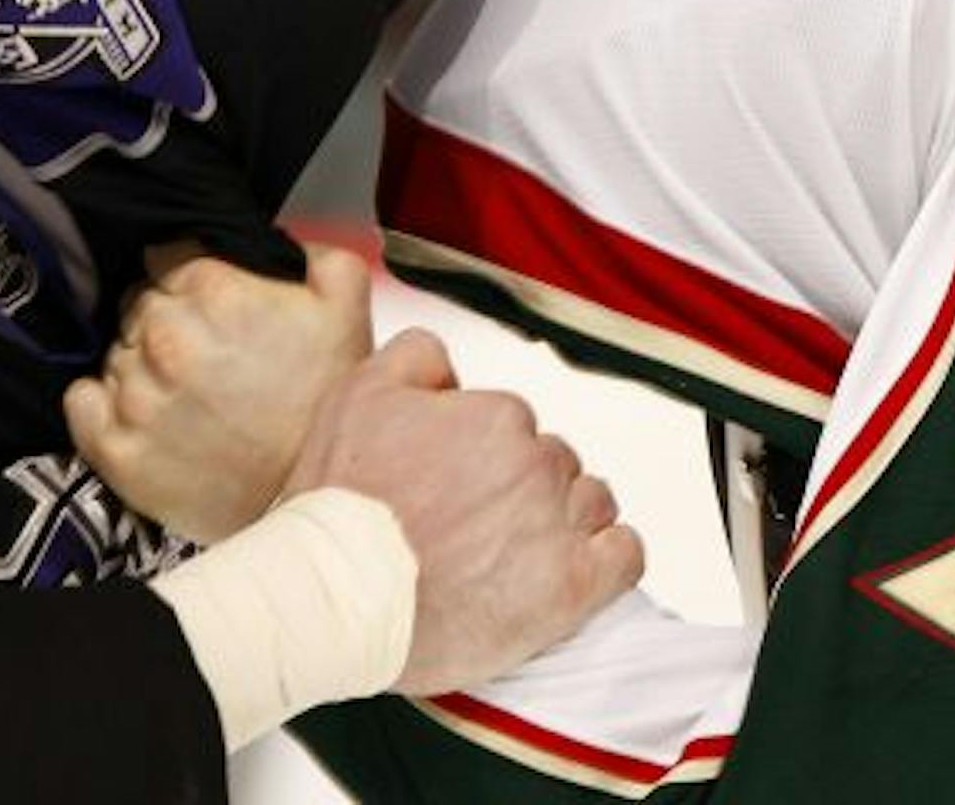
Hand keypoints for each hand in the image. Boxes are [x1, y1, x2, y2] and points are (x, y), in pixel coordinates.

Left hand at [65, 242, 374, 542]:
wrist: (311, 495)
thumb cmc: (328, 399)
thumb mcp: (348, 305)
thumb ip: (316, 253)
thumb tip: (278, 242)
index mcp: (213, 292)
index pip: (168, 254)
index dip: (189, 273)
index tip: (211, 300)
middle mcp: (165, 337)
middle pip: (139, 300)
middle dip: (167, 316)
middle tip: (206, 350)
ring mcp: (135, 394)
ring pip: (115, 349)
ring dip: (142, 361)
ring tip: (187, 389)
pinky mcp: (115, 447)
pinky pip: (82, 399)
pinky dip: (101, 398)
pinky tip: (140, 407)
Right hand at [286, 329, 644, 693]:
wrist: (329, 600)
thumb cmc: (338, 506)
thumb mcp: (358, 393)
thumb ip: (418, 355)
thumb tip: (455, 367)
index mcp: (498, 416)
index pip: (516, 426)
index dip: (482, 458)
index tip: (452, 491)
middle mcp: (536, 464)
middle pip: (555, 465)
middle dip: (523, 490)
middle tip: (472, 529)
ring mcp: (557, 527)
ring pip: (591, 504)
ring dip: (565, 521)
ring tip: (511, 556)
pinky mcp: (570, 589)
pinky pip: (625, 556)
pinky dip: (609, 558)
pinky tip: (577, 568)